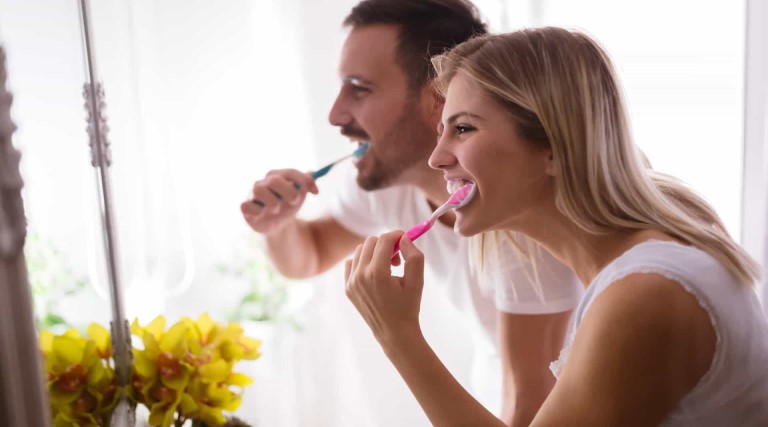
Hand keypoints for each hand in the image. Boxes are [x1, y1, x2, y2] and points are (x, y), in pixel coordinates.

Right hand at [240, 169, 318, 234]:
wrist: (278, 225)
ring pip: (259, 190)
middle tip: (294, 201)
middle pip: (275, 179)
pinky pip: (247, 205)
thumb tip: (312, 173)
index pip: (290, 172)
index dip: (304, 181)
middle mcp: (264, 182)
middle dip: (289, 192)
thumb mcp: (300, 194)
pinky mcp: (246, 207)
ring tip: (276, 209)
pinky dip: (257, 211)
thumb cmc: (287, 205)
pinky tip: (262, 215)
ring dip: (272, 202)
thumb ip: (306, 182)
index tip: (316, 193)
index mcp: (278, 176)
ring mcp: (253, 194)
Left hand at [344, 231, 424, 345]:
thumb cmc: (408, 306)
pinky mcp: (347, 288)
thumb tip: (403, 238)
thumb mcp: (417, 281)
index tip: (405, 240)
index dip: (396, 235)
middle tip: (397, 259)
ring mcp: (351, 282)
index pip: (384, 240)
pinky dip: (362, 262)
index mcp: (378, 273)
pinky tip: (374, 273)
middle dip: (386, 244)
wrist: (394, 332)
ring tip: (387, 267)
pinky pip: (351, 263)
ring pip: (360, 250)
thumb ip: (414, 256)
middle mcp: (360, 276)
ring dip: (374, 252)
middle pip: (371, 241)